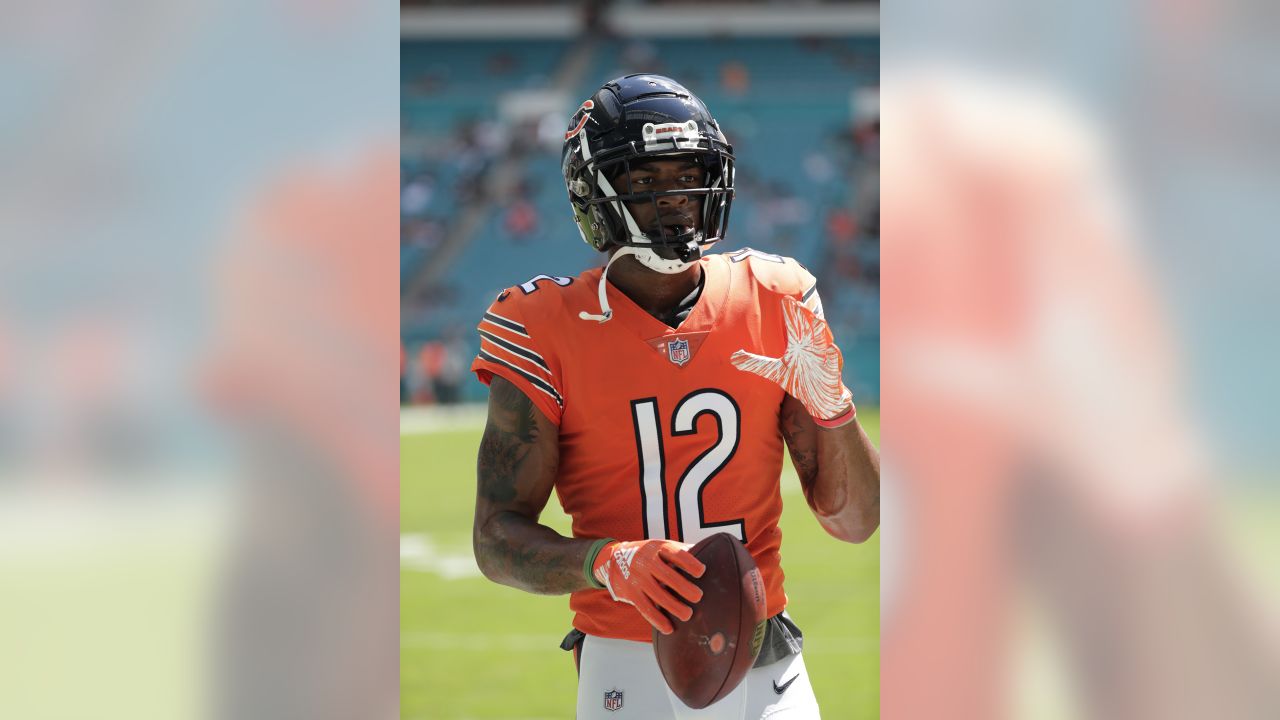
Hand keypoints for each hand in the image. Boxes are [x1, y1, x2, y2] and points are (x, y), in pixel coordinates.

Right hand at [591, 539, 705, 633]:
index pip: (675, 553)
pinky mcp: (631, 593)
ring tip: (688, 615)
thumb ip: (682, 552)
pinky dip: (657, 619)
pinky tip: (669, 628)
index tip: (701, 571)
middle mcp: (646, 561)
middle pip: (667, 576)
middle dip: (684, 587)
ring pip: (657, 595)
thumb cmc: (649, 555)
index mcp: (658, 548)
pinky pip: (645, 608)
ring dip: (674, 607)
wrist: (614, 559)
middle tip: (698, 596)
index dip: (688, 562)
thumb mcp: (662, 547)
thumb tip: (710, 554)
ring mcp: (638, 578)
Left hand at [731, 295, 853, 422]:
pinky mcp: (831, 371)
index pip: (794, 325)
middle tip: (799, 304)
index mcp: (798, 344)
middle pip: (808, 328)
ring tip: (817, 321)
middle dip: (805, 316)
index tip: (786, 300)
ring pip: (822, 341)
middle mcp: (811, 347)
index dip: (791, 313)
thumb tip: (733, 357)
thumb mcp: (774, 372)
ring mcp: (823, 358)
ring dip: (820, 331)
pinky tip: (831, 349)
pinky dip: (832, 356)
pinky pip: (833, 362)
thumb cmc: (798, 379)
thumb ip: (755, 363)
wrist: (818, 398)